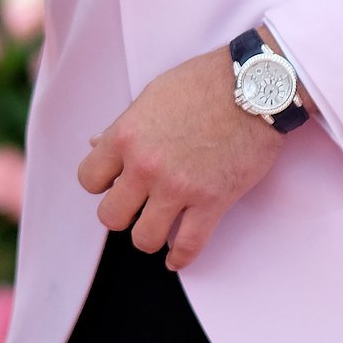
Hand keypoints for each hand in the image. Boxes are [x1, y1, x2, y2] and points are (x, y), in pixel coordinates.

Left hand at [78, 48, 280, 270]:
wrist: (253, 86)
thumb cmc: (203, 83)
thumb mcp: (153, 95)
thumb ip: (123, 126)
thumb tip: (96, 144)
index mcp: (126, 136)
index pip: (89, 179)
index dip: (101, 184)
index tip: (115, 183)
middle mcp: (146, 166)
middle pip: (111, 216)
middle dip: (122, 213)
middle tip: (137, 206)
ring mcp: (178, 187)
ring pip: (144, 238)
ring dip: (149, 235)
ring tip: (158, 226)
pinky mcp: (212, 202)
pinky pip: (187, 245)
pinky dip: (180, 257)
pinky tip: (176, 258)